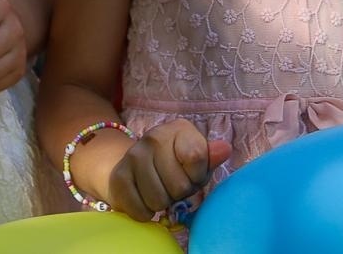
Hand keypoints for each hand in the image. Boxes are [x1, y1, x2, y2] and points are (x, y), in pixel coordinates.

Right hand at [105, 119, 231, 221]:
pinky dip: (145, 213)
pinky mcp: (118, 177)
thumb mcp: (198, 160)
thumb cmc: (175, 165)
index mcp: (179, 129)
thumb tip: (224, 150)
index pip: (197, 157)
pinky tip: (144, 199)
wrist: (133, 165)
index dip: (197, 176)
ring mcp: (133, 155)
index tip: (192, 175)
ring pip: (159, 201)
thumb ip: (211, 158)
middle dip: (179, 194)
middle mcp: (154, 137)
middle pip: (179, 186)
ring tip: (159, 190)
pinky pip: (140, 210)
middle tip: (172, 185)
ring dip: (162, 204)